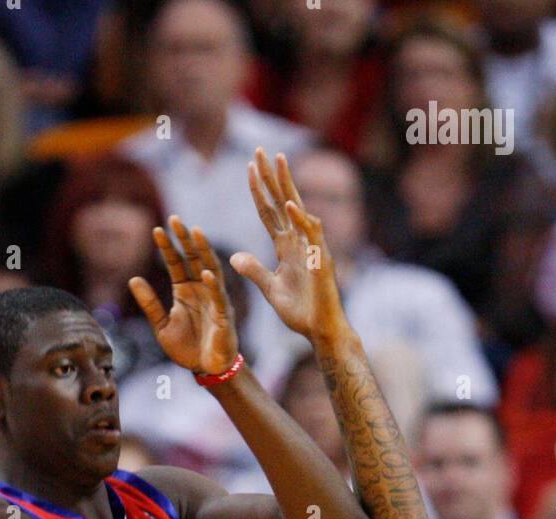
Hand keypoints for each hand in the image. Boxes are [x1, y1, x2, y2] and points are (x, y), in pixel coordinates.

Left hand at [129, 216, 238, 374]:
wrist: (205, 368)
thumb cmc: (186, 347)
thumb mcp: (161, 325)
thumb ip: (149, 303)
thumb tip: (132, 279)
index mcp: (185, 290)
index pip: (175, 262)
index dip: (167, 247)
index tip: (156, 229)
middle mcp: (201, 289)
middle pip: (193, 258)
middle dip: (185, 239)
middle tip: (175, 219)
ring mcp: (214, 299)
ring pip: (210, 269)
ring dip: (203, 251)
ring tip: (196, 233)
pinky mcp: (224, 314)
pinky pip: (219, 297)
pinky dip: (213, 285)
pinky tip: (206, 272)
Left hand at [231, 148, 347, 342]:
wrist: (320, 330)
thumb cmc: (300, 312)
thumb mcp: (270, 289)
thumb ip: (254, 271)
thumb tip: (235, 257)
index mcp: (286, 247)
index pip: (270, 212)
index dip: (259, 192)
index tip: (249, 168)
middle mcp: (299, 241)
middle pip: (282, 201)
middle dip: (271, 176)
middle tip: (261, 150)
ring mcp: (311, 248)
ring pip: (298, 208)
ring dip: (287, 185)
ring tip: (277, 161)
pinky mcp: (320, 260)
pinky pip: (310, 234)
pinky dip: (300, 219)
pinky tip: (289, 204)